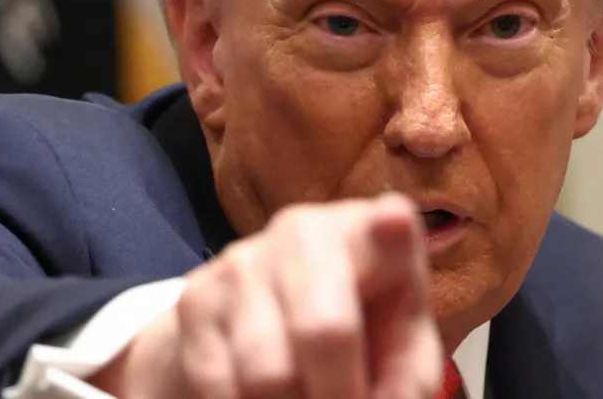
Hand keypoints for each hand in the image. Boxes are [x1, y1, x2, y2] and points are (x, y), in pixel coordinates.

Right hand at [90, 192, 442, 398]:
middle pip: (323, 330)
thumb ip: (407, 378)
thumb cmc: (358, 328)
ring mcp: (243, 260)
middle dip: (338, 395)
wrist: (263, 314)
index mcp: (370, 234)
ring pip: (267, 373)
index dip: (389, 227)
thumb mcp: (398, 349)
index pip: (387, 222)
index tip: (394, 222)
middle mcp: (304, 231)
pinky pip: (218, 384)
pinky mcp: (195, 297)